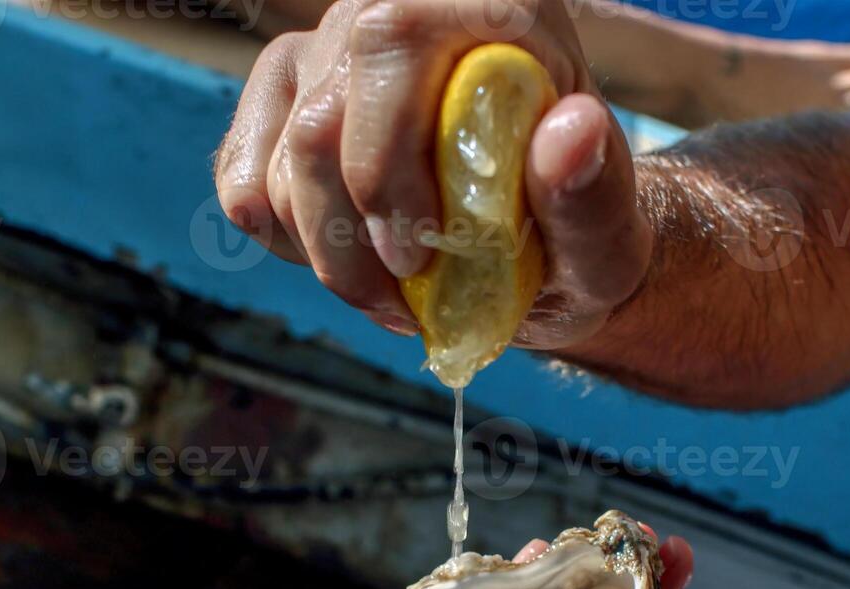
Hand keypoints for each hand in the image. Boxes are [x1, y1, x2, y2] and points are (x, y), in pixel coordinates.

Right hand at [212, 0, 650, 348]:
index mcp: (487, 7)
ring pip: (280, 158)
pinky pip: (244, 176)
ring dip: (325, 254)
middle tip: (406, 298)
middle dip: (349, 235)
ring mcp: (330, 49)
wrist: (539, 241)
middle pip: (321, 117)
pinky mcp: (287, 97)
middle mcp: (396, 8)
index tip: (418, 257)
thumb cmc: (573, 227)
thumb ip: (594, 192)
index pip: (394, 41)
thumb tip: (572, 132)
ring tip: (392, 296)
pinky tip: (346, 257)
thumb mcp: (606, 234)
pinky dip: (285, 241)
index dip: (386, 161)